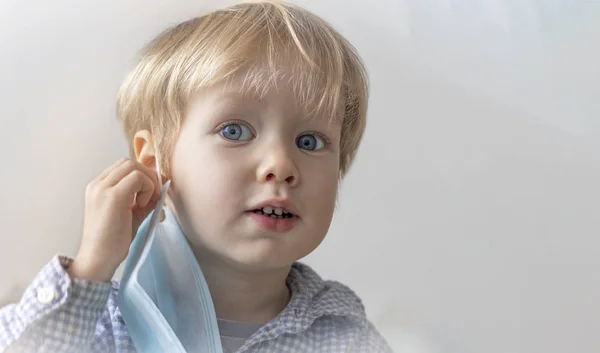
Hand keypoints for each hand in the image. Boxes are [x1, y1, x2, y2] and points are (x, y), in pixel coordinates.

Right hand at [68, 158, 160, 281]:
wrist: (98, 259)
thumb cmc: (113, 241)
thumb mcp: (130, 214)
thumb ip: (142, 199)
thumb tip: (160, 188)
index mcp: (98, 187)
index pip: (124, 167)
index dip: (142, 176)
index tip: (151, 194)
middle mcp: (98, 184)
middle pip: (130, 162)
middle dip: (148, 176)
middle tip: (153, 196)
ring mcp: (103, 188)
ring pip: (134, 166)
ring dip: (148, 181)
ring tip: (146, 202)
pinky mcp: (113, 196)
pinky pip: (137, 177)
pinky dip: (147, 188)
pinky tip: (142, 205)